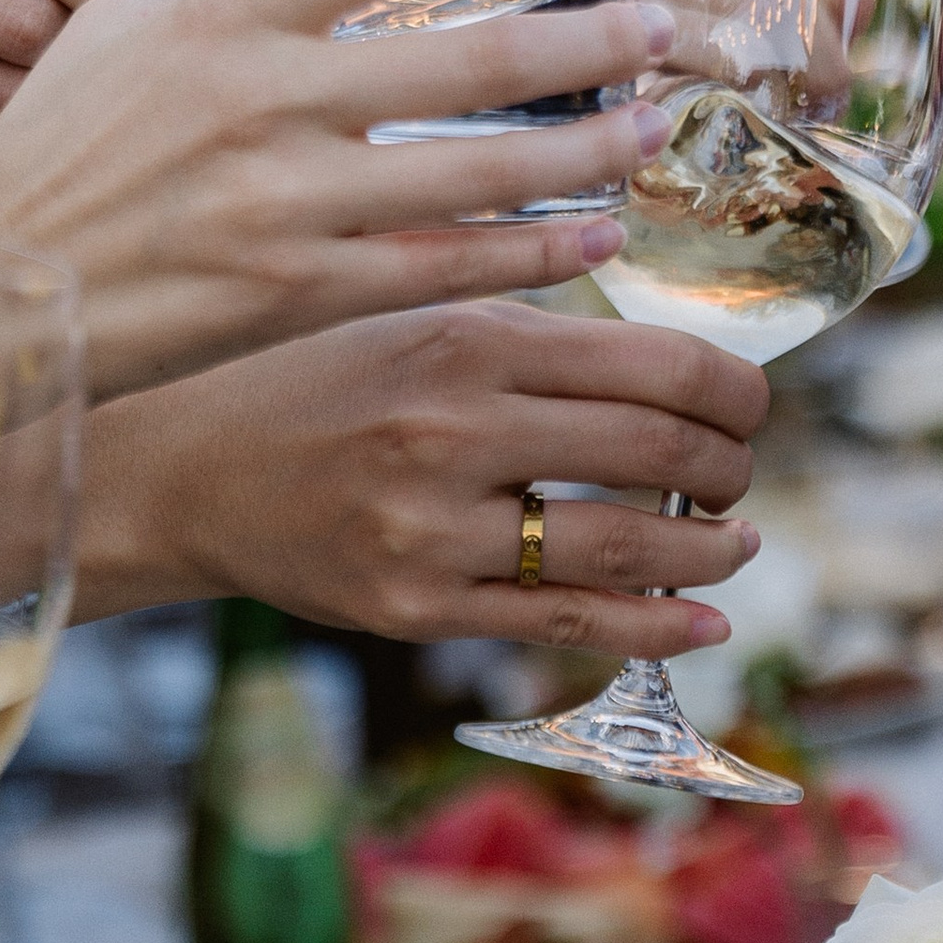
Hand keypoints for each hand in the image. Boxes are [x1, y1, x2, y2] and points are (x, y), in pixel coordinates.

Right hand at [0, 0, 675, 398]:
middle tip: (668, 27)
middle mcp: (271, 101)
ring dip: (590, 149)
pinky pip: (452, 269)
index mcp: (232, 14)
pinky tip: (599, 235)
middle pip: (478, 60)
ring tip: (653, 126)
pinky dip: (539, 251)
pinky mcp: (303, 294)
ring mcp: (292, 204)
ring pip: (485, 172)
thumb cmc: (55, 149)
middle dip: (596, 42)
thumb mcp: (125, 31)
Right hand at [78, 301, 767, 658]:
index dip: (736, 393)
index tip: (753, 407)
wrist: (189, 468)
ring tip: (738, 542)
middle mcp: (454, 430)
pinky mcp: (414, 609)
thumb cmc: (323, 379)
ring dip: (709, 551)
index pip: (659, 364)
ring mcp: (433, 529)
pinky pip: (562, 626)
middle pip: (659, 453)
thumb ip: (541, 330)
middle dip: (731, 469)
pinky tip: (703, 619)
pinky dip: (654, 627)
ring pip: (624, 551)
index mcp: (470, 339)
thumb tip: (683, 364)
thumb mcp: (423, 315)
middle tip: (740, 474)